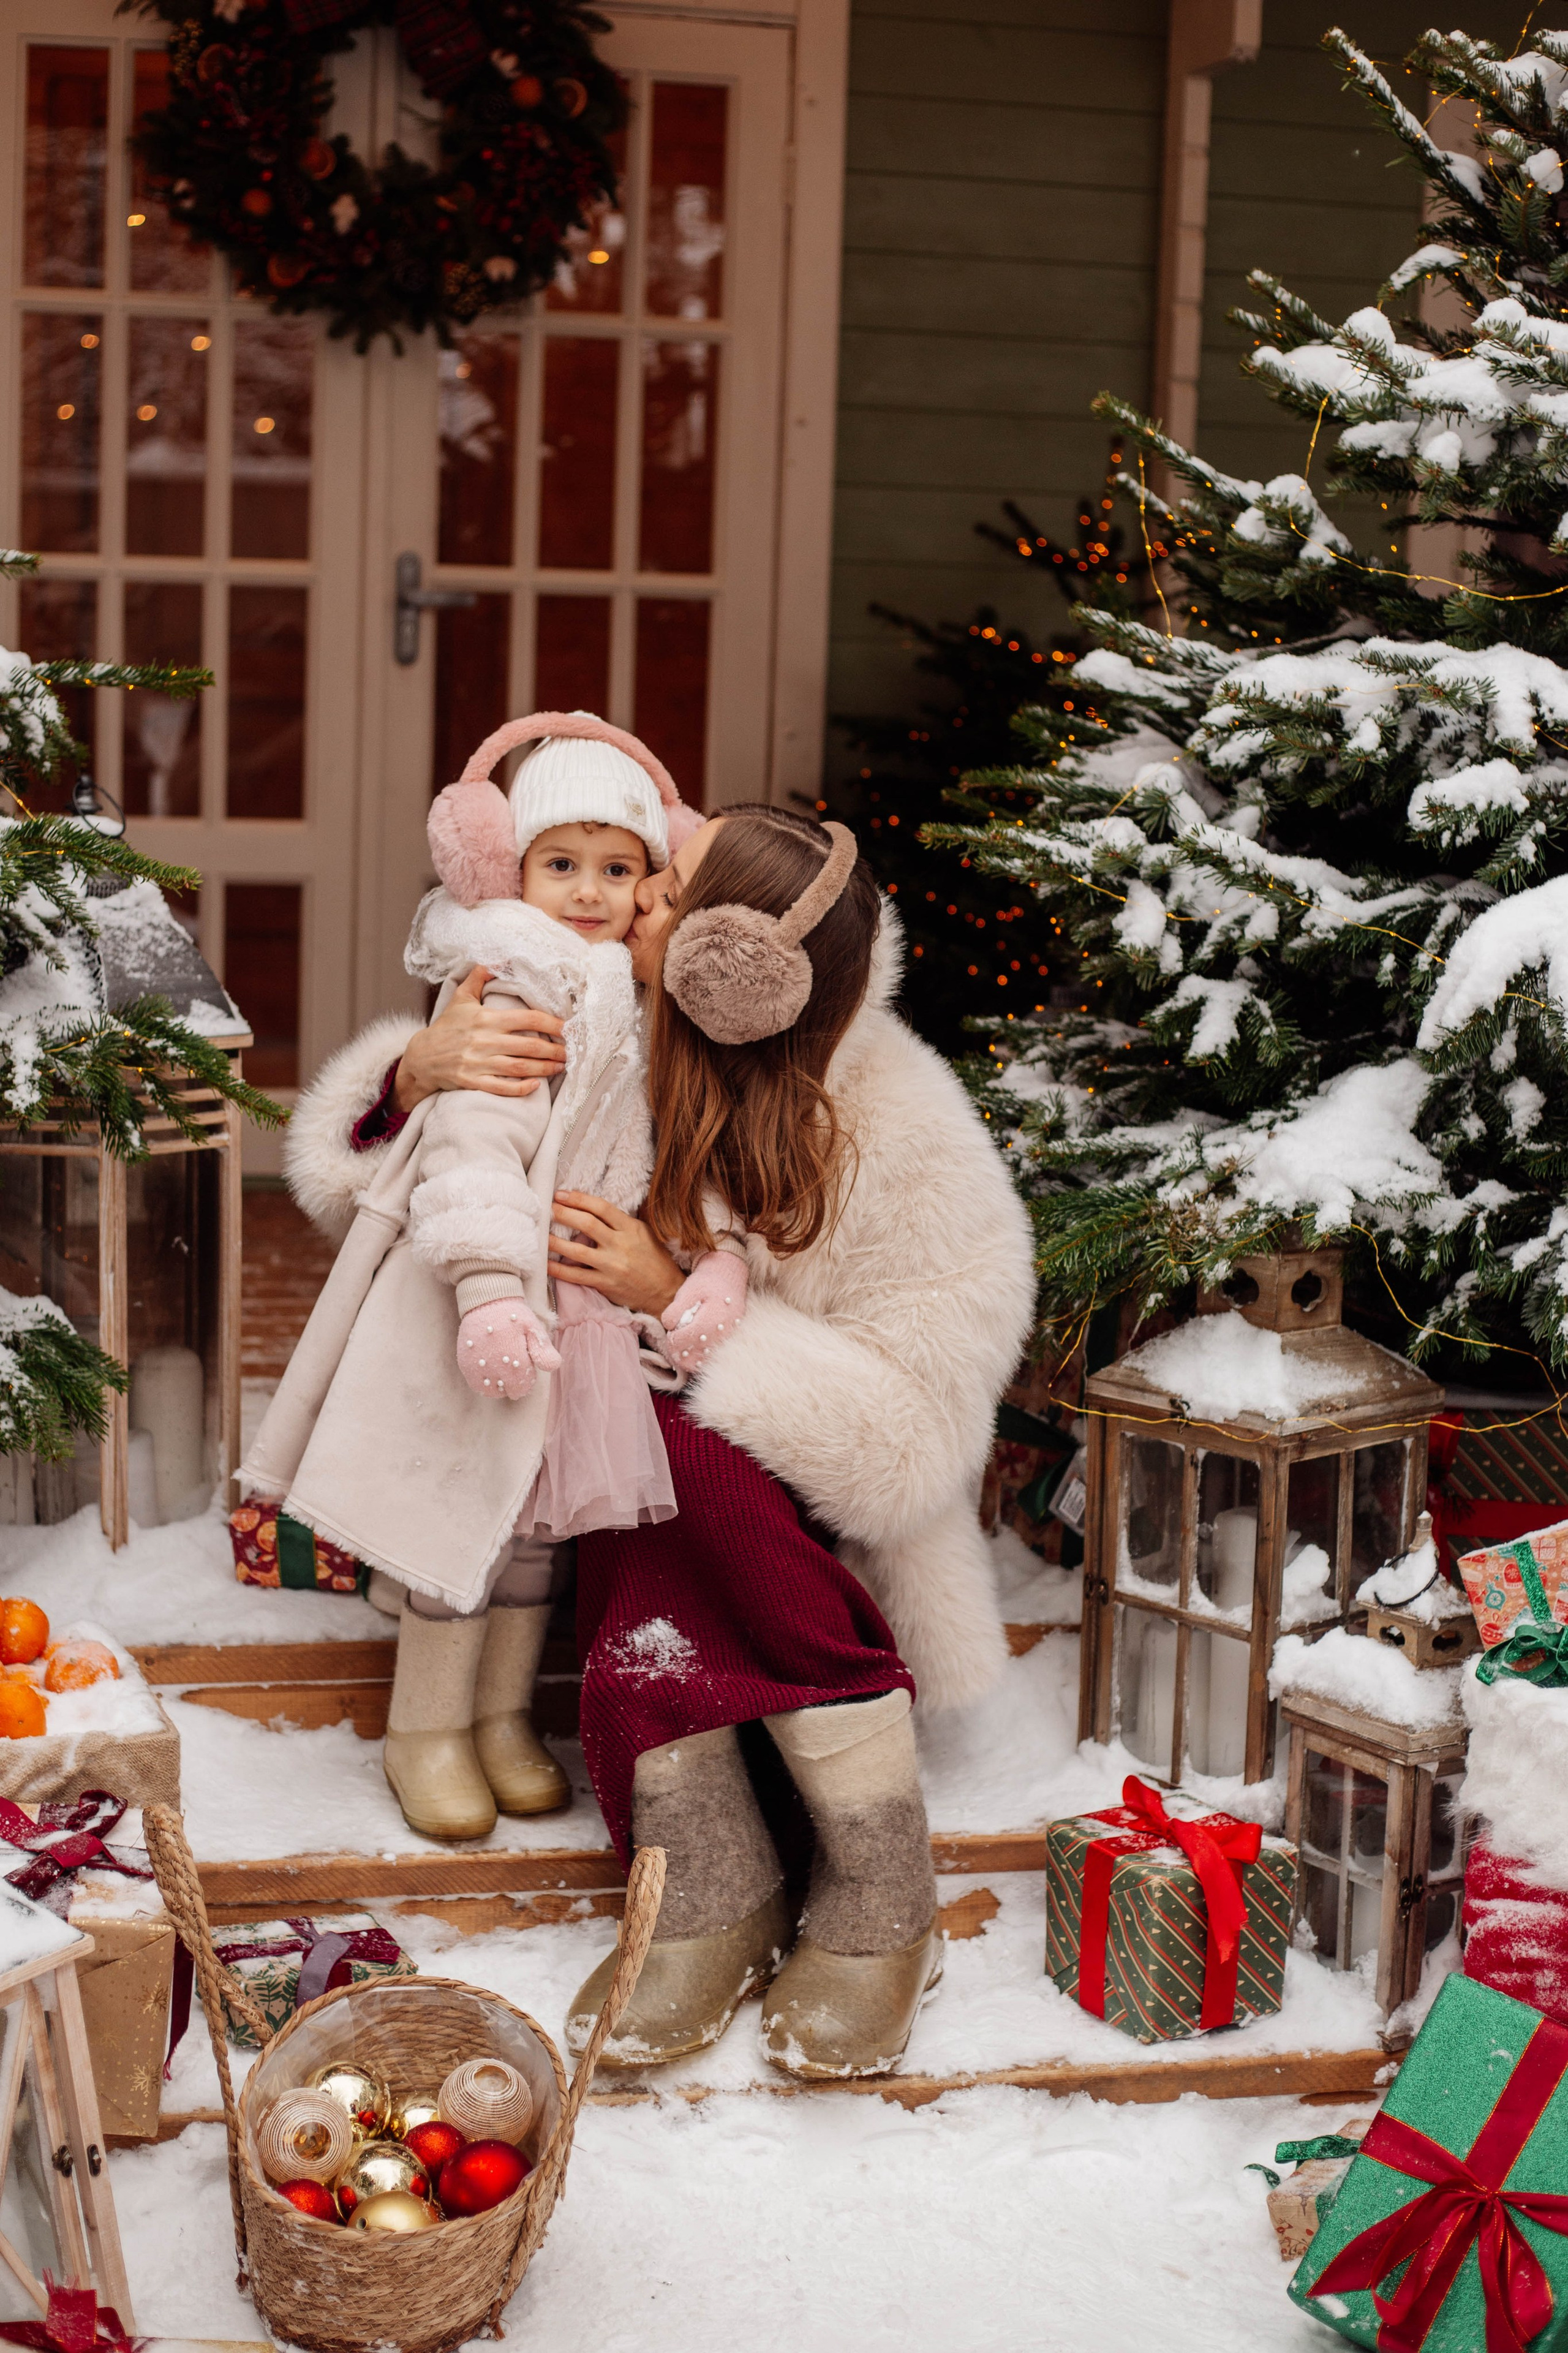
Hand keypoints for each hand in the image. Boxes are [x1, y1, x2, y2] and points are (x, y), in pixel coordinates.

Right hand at [393, 968, 566, 1112]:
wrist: (422, 1056)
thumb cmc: (447, 1026)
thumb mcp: (461, 997)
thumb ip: (479, 977)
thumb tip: (497, 959)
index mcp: (488, 1019)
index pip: (529, 1019)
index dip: (553, 1024)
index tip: (569, 1028)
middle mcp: (486, 1041)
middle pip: (530, 1046)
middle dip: (556, 1050)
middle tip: (572, 1052)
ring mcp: (480, 1063)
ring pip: (521, 1068)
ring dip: (546, 1069)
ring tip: (561, 1067)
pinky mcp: (474, 1082)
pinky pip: (503, 1087)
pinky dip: (521, 1088)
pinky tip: (536, 1085)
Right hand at [456, 1300, 561, 1399]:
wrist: (486, 1301)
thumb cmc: (513, 1315)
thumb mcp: (534, 1328)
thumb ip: (543, 1350)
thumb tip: (554, 1366)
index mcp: (515, 1357)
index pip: (523, 1386)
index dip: (527, 1383)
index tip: (526, 1374)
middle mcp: (496, 1364)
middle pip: (509, 1390)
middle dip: (515, 1386)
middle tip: (516, 1375)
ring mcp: (479, 1365)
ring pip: (492, 1391)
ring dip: (499, 1388)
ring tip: (503, 1377)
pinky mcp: (466, 1363)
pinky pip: (476, 1385)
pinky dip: (484, 1386)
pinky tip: (490, 1377)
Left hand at [550, 1192, 682, 1316]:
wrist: (665, 1292)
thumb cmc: (654, 1260)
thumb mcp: (644, 1233)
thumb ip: (621, 1222)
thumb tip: (594, 1208)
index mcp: (630, 1229)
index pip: (601, 1208)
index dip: (578, 1199)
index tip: (561, 1194)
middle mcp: (620, 1245)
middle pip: (587, 1224)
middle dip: (564, 1214)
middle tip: (547, 1208)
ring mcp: (611, 1266)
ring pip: (577, 1251)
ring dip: (555, 1241)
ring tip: (540, 1233)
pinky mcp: (604, 1284)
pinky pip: (575, 1276)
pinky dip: (558, 1270)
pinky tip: (545, 1263)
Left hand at [660, 1250, 748, 1374]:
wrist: (729, 1280)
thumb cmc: (707, 1283)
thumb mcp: (689, 1289)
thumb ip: (677, 1308)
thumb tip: (668, 1325)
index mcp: (713, 1317)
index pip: (689, 1337)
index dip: (674, 1340)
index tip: (670, 1334)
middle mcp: (723, 1331)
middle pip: (697, 1353)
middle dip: (680, 1351)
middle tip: (672, 1342)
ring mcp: (728, 1338)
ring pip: (705, 1359)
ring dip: (689, 1358)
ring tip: (679, 1350)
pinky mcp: (728, 1341)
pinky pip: (713, 1357)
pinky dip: (700, 1359)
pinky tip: (691, 1352)